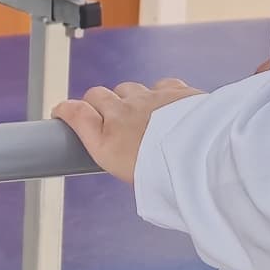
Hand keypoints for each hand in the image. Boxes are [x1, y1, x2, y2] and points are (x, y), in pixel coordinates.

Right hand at [54, 77, 196, 183]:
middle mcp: (123, 116)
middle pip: (97, 95)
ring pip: (128, 89)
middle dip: (97, 102)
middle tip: (105, 117)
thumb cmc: (172, 179)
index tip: (61, 111)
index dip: (65, 110)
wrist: (208, 158)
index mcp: (108, 142)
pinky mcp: (174, 92)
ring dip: (128, 98)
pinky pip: (160, 86)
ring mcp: (149, 100)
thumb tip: (125, 156)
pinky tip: (167, 107)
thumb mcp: (138, 183)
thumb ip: (124, 160)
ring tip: (140, 115)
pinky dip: (159, 95)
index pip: (75, 113)